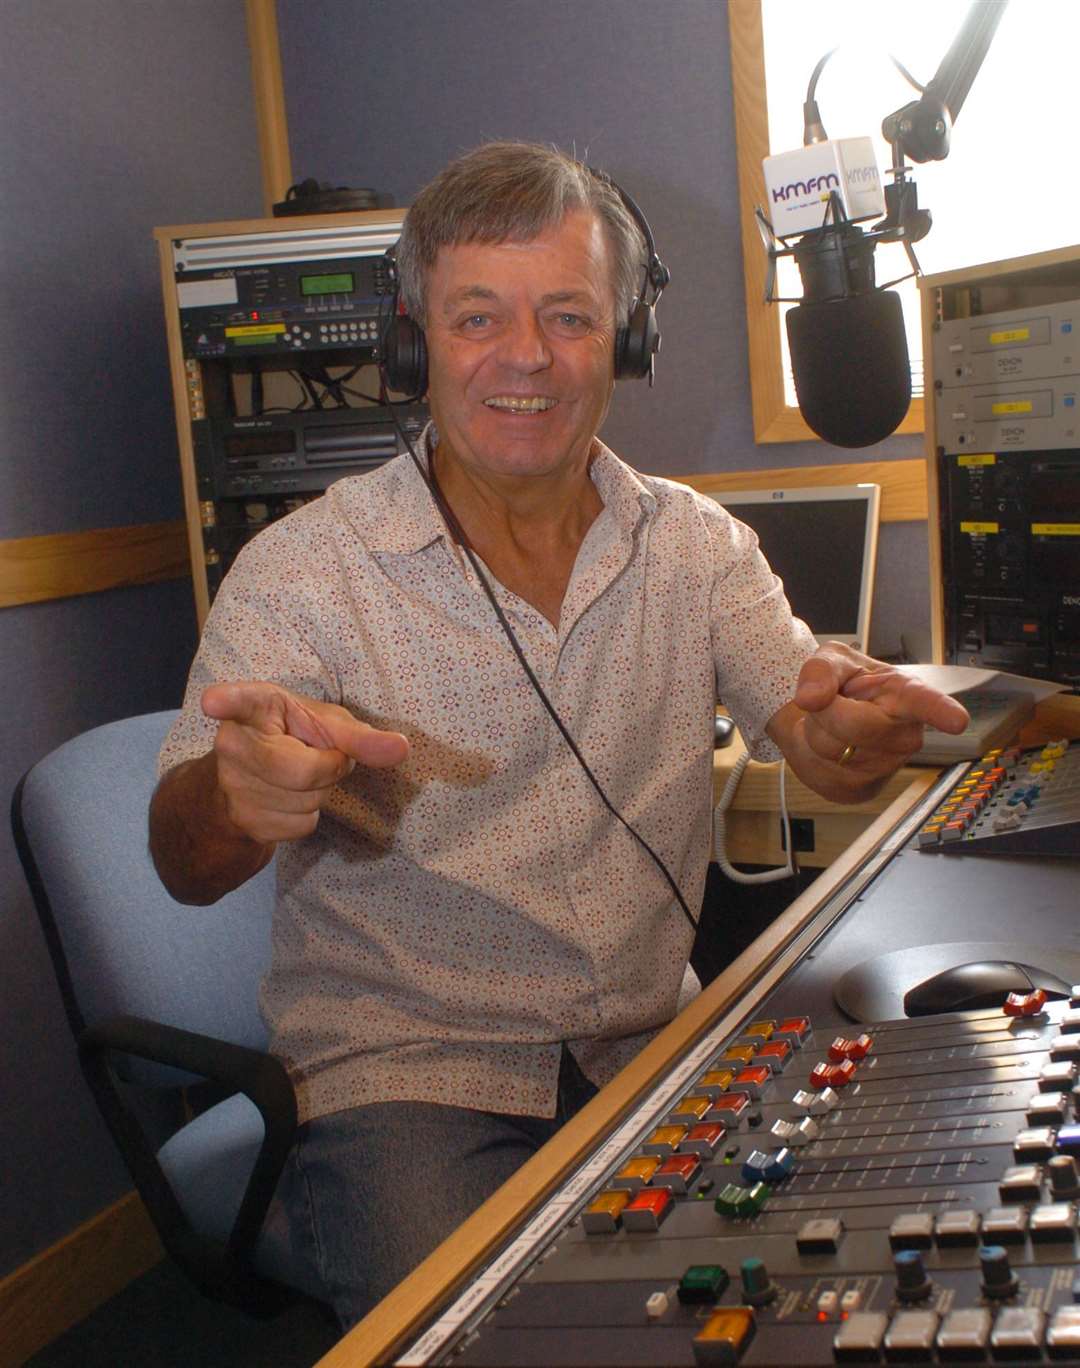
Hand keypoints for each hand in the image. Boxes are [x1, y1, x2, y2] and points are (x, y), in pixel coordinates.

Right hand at [202, 681, 409, 844]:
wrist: (252, 780)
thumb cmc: (294, 738)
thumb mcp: (326, 725)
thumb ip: (362, 737)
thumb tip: (402, 748)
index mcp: (253, 706)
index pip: (237, 701)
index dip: (227, 701)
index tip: (212, 702)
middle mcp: (232, 744)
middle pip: (303, 773)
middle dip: (328, 768)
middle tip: (319, 754)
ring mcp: (232, 786)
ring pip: (306, 803)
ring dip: (320, 793)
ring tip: (301, 772)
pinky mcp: (242, 819)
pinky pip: (301, 826)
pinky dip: (308, 815)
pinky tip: (290, 798)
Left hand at [771, 643, 969, 799]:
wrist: (832, 718)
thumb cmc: (845, 684)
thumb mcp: (832, 660)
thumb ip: (820, 670)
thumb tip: (811, 697)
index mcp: (906, 693)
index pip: (925, 702)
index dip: (941, 712)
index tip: (957, 721)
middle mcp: (905, 734)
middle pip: (850, 724)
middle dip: (825, 709)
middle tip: (835, 700)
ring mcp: (886, 766)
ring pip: (827, 748)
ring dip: (814, 732)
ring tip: (834, 723)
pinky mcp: (862, 789)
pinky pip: (818, 771)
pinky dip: (809, 755)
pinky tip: (829, 746)